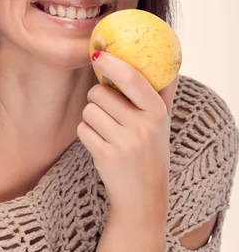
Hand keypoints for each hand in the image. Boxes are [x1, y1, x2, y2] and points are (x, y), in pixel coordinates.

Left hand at [77, 52, 178, 228]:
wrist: (144, 196)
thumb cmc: (151, 151)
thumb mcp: (163, 122)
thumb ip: (163, 93)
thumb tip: (167, 63)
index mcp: (157, 112)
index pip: (132, 78)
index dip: (112, 63)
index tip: (98, 55)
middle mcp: (143, 126)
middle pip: (99, 93)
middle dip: (98, 99)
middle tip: (109, 112)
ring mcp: (124, 142)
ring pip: (89, 111)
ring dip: (91, 118)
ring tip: (108, 131)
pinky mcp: (106, 156)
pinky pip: (83, 130)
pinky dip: (87, 135)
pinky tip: (102, 144)